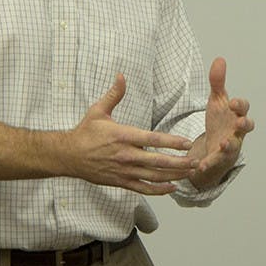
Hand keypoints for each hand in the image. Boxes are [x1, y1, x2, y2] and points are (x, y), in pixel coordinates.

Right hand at [62, 74, 199, 194]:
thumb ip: (114, 94)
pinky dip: (159, 190)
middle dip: (180, 162)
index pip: (153, 139)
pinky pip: (143, 188)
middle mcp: (126, 155)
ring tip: (190, 173)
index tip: (188, 143)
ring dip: (174, 176)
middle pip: (158, 161)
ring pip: (154, 177)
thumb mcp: (98, 110)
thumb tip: (121, 75)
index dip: (172, 142)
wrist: (68, 156)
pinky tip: (172, 187)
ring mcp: (124, 171)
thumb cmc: (85, 132)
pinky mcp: (120, 182)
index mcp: (123, 136)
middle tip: (197, 161)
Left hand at [189, 57, 254, 188]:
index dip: (240, 105)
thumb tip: (220, 59)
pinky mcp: (220, 159)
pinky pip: (216, 161)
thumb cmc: (220, 121)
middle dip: (245, 124)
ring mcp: (231, 145)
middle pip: (247, 127)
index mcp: (237, 114)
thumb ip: (218, 82)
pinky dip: (209, 163)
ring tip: (222, 144)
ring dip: (229, 145)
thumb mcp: (217, 100)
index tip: (234, 102)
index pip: (244, 108)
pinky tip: (199, 165)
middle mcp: (237, 131)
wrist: (215, 145)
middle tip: (240, 122)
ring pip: (234, 146)